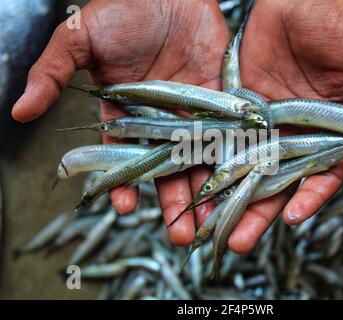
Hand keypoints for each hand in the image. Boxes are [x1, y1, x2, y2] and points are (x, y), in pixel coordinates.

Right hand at [12, 0, 229, 244]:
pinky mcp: (221, 100)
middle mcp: (161, 119)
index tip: (125, 206)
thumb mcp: (80, 39)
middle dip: (173, 200)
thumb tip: (19, 110)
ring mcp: (193, 111)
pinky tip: (237, 182)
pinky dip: (233, 158)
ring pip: (200, 158)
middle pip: (168, 167)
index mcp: (126, 112)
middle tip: (181, 235)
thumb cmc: (122, 9)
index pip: (125, 156)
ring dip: (206, 191)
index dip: (124, 181)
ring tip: (211, 223)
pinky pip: (227, 134)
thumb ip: (54, 73)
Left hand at [224, 0, 342, 254]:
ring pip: (247, 169)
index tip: (292, 216)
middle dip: (259, 212)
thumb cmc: (340, 17)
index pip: (324, 173)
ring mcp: (266, 126)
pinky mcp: (240, 111)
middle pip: (278, 183)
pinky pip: (225, 141)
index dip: (310, 196)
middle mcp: (298, 135)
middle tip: (236, 242)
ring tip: (210, 226)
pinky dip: (211, 162)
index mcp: (332, 130)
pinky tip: (195, 183)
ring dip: (230, 198)